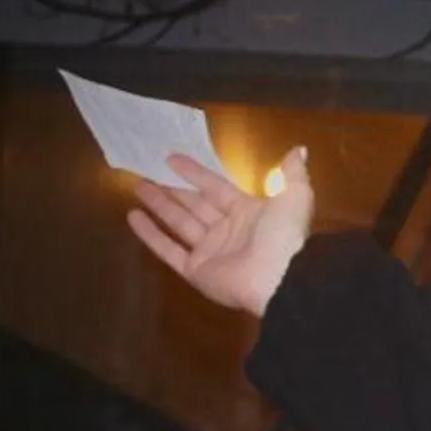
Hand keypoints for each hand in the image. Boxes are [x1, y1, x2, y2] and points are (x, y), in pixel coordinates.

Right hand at [128, 148, 314, 316]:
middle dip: (172, 190)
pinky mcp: (196, 271)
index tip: (171, 158)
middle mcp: (229, 231)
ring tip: (137, 187)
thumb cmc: (284, 236)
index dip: (196, 173)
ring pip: (179, 223)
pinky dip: (150, 234)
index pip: (216, 188)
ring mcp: (211, 253)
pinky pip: (168, 249)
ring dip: (159, 205)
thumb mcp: (295, 197)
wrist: (279, 281)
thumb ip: (293, 174)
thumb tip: (298, 150)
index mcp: (250, 213)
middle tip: (146, 173)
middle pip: (195, 205)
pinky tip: (132, 216)